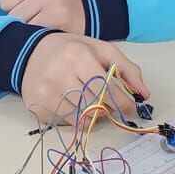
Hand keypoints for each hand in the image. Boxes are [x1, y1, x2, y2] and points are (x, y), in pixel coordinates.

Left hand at [0, 0, 86, 33]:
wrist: (85, 13)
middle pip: (5, 2)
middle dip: (17, 9)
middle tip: (37, 9)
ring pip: (14, 17)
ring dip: (24, 22)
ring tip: (41, 17)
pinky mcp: (56, 15)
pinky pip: (27, 28)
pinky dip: (33, 32)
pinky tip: (46, 26)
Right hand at [18, 34, 148, 123]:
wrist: (29, 52)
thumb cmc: (71, 50)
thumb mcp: (100, 49)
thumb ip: (126, 68)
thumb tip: (145, 94)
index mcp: (79, 57)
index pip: (108, 89)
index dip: (123, 102)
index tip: (130, 108)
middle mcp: (60, 75)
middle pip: (96, 105)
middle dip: (108, 109)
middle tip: (111, 106)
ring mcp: (47, 93)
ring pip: (82, 118)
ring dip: (92, 115)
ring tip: (91, 102)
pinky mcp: (37, 107)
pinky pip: (66, 123)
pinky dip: (75, 118)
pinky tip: (73, 104)